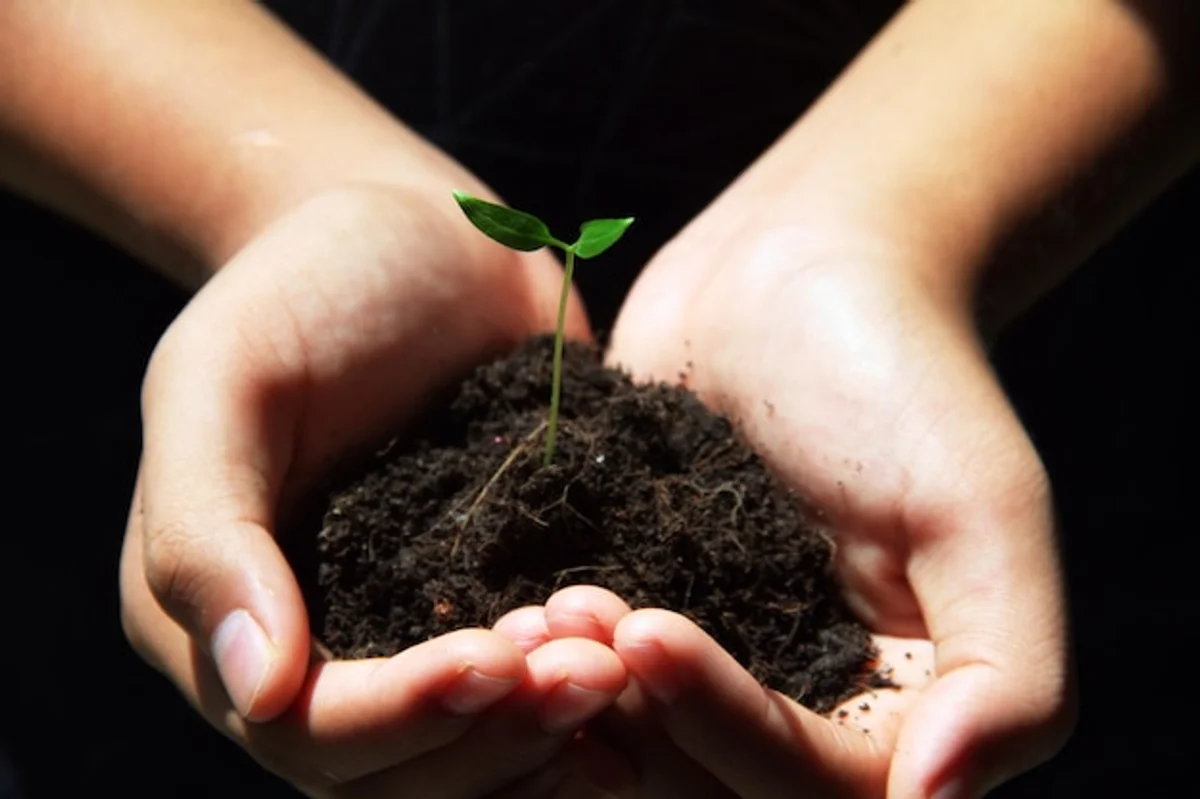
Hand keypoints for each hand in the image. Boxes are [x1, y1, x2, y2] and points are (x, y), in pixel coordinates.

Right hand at [119, 184, 629, 796]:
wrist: (416, 236)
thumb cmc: (301, 286)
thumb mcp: (222, 379)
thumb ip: (207, 532)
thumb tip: (256, 687)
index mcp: (226, 619)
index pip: (303, 729)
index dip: (395, 717)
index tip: (488, 660)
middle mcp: (321, 652)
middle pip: (401, 768)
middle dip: (494, 737)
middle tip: (589, 672)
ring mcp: (414, 632)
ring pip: (477, 749)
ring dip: (549, 731)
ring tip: (620, 666)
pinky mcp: (499, 597)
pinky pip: (537, 688)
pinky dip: (587, 700)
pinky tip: (645, 676)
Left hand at [579, 207, 1074, 796]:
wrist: (798, 266)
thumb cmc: (903, 370)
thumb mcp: (985, 511)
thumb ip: (1007, 676)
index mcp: (903, 704)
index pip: (815, 786)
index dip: (728, 730)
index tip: (648, 631)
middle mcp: (811, 700)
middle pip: (713, 781)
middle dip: (638, 714)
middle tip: (565, 620)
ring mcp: (725, 655)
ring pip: (643, 740)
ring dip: (581, 699)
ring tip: (533, 614)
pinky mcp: (653, 603)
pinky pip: (599, 670)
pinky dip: (556, 660)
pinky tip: (515, 606)